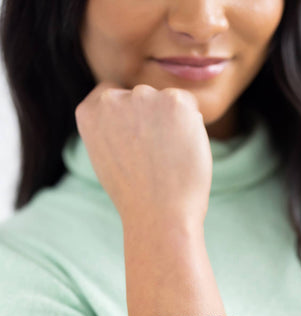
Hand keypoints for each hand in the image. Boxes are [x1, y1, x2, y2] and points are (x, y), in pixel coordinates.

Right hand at [74, 81, 211, 227]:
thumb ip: (113, 128)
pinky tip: (183, 151)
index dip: (132, 121)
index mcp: (89, 112)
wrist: (159, 215)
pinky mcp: (174, 102)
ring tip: (169, 158)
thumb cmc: (138, 197)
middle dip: (154, 121)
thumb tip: (133, 115)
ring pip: (167, 102)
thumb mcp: (107, 157)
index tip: (137, 145)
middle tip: (157, 158)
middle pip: (144, 98)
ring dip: (174, 123)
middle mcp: (112, 99)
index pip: (113, 96)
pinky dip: (192, 126)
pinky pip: (190, 107)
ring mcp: (143, 97)